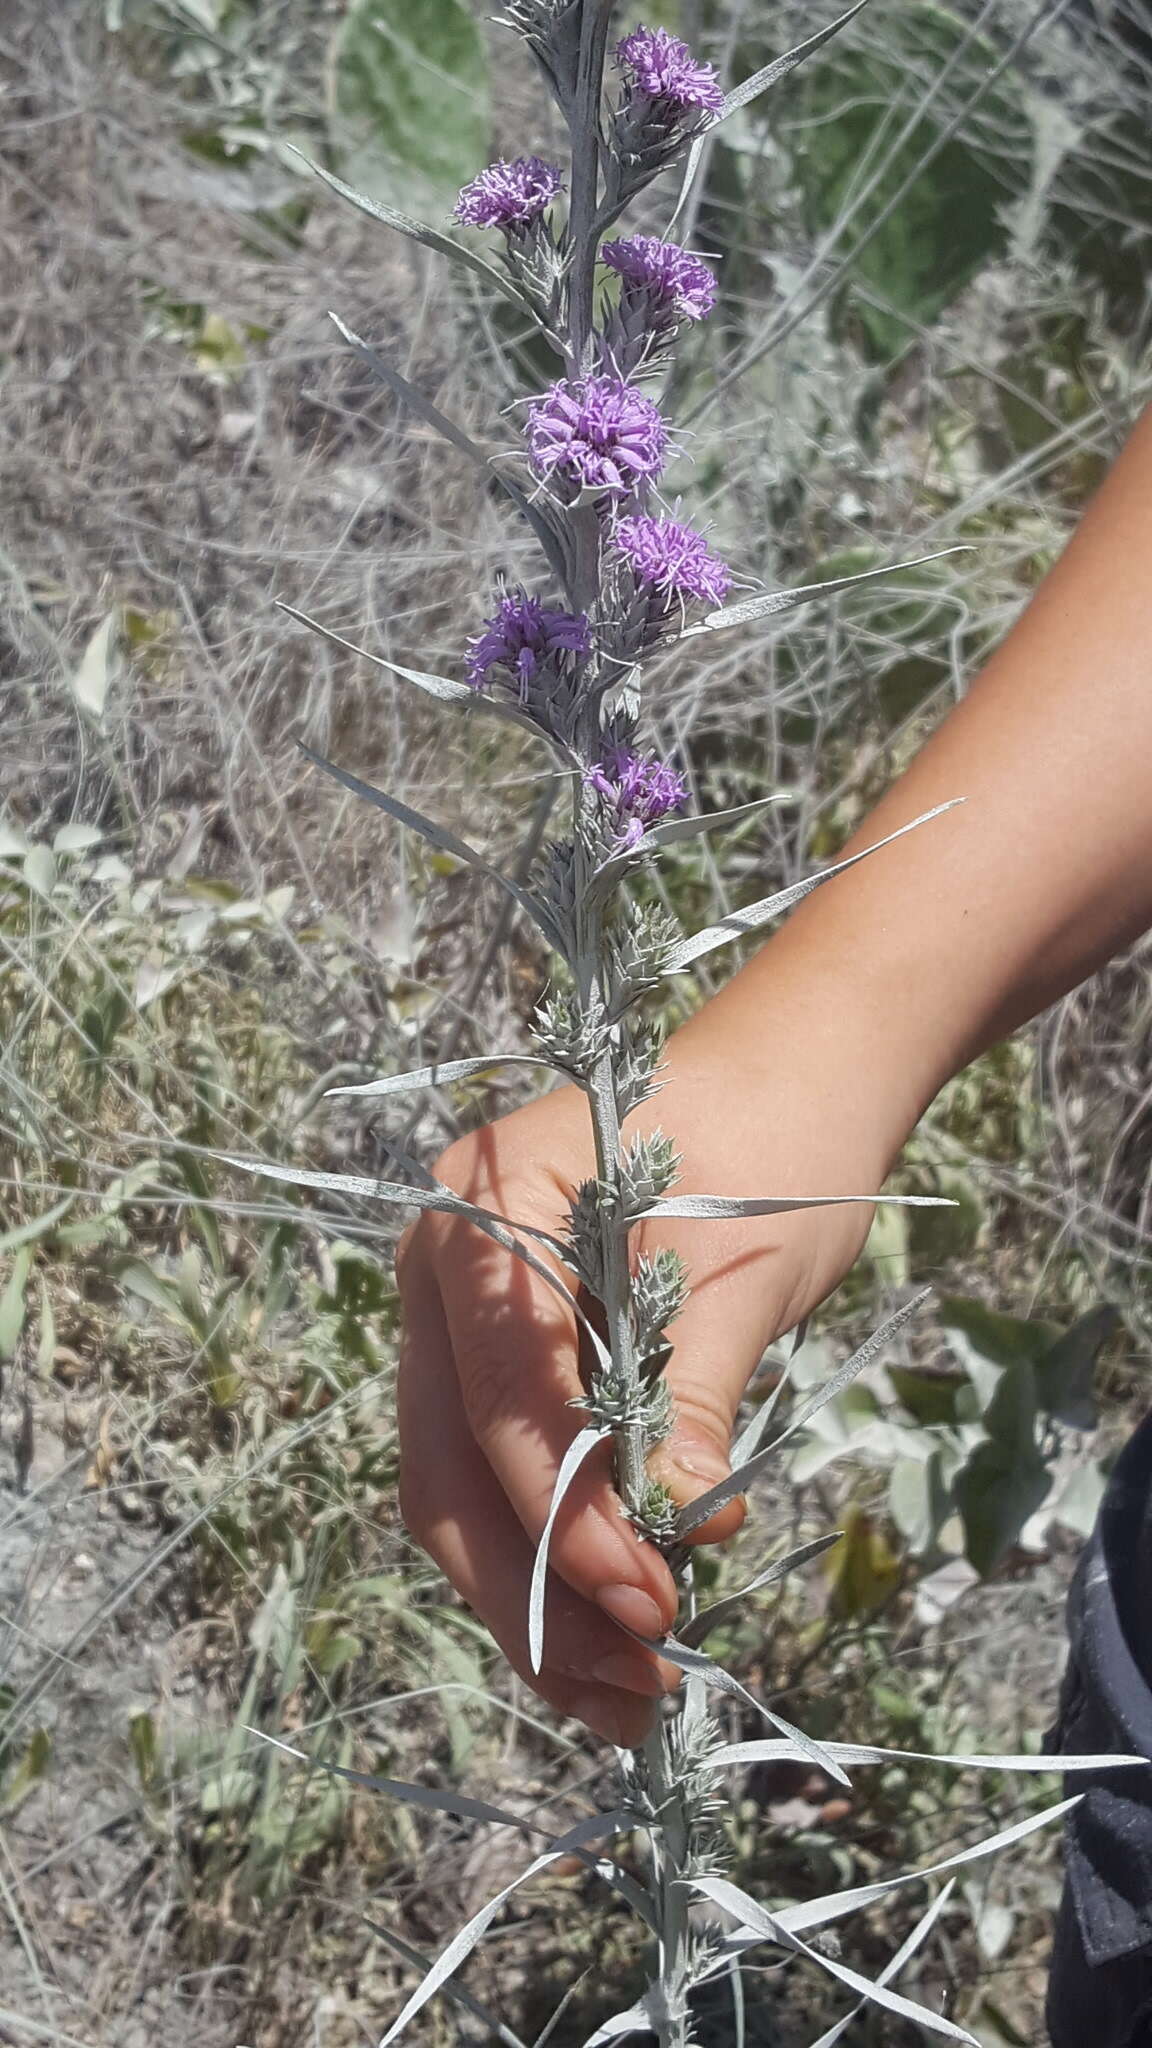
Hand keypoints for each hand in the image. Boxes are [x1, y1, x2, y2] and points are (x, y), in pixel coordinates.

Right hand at [396, 1000, 888, 1746]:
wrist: (788, 1087)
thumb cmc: (769, 1146)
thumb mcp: (734, 1273)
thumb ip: (688, 1395)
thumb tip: (679, 1536)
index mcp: (480, 1211)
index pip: (499, 1392)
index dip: (565, 1514)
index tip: (651, 1602)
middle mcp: (441, 1274)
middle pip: (451, 1464)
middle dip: (536, 1589)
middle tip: (633, 1684)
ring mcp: (460, 1326)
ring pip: (466, 1493)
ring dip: (539, 1601)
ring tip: (631, 1696)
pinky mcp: (502, 1370)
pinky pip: (505, 1480)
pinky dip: (556, 1560)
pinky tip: (612, 1638)